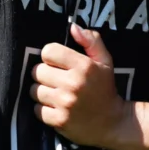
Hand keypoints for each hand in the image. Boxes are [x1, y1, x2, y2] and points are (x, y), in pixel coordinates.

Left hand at [30, 25, 127, 148]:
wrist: (113, 123)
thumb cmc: (105, 89)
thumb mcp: (105, 62)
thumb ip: (91, 41)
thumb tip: (73, 27)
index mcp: (84, 66)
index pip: (48, 51)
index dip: (51, 56)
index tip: (57, 63)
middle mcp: (73, 84)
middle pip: (38, 71)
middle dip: (44, 74)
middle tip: (55, 80)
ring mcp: (65, 103)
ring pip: (34, 90)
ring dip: (41, 91)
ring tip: (54, 93)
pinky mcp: (59, 121)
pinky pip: (37, 109)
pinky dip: (42, 109)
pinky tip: (54, 107)